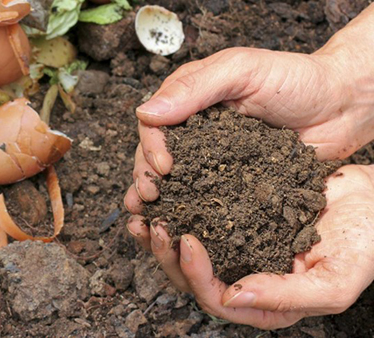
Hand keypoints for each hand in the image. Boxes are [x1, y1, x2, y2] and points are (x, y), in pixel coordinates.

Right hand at [125, 46, 373, 214]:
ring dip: (160, 199)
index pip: (154, 123)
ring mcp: (213, 157)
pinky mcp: (233, 182)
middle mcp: (195, 129)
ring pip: (176, 180)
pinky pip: (207, 197)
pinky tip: (180, 227)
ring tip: (150, 218)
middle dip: (146, 176)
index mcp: (190, 99)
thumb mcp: (242, 70)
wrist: (344, 106)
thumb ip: (194, 88)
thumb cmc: (296, 78)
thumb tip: (145, 112)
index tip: (163, 166)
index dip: (151, 146)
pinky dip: (190, 212)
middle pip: (156, 155)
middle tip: (150, 197)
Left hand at [127, 165, 373, 328]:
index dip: (195, 275)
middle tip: (155, 223)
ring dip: (161, 234)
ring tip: (143, 211)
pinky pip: (197, 216)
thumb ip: (287, 296)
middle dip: (166, 254)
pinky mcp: (233, 217)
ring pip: (187, 250)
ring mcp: (237, 247)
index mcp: (266, 303)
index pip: (217, 300)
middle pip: (191, 278)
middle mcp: (245, 277)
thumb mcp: (335, 280)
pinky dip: (177, 206)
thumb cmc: (364, 243)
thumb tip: (232, 296)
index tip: (186, 239)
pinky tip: (162, 192)